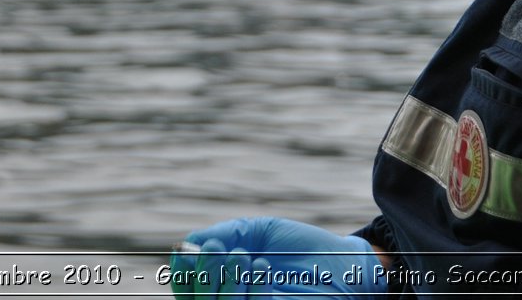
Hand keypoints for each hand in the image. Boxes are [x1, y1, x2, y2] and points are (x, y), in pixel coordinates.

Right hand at [168, 217, 385, 296]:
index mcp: (225, 281)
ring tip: (242, 255)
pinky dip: (254, 290)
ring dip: (226, 281)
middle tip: (218, 250)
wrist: (340, 260)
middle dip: (204, 275)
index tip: (185, 251)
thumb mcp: (258, 231)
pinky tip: (262, 266)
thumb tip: (191, 241)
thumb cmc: (299, 247)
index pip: (191, 288)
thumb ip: (226, 233)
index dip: (181, 273)